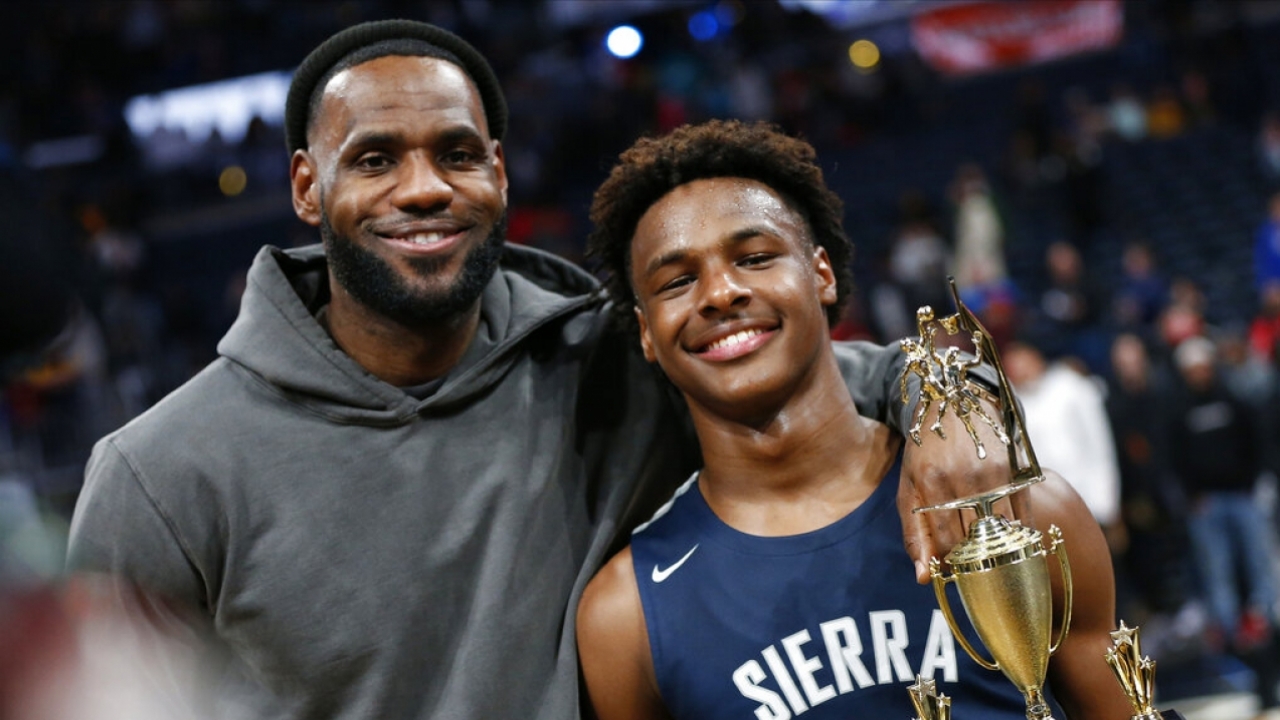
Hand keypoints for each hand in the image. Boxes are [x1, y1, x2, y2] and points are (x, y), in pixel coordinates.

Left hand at [897, 395, 1031, 582]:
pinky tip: (1013, 544)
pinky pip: (1024, 516)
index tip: (952, 572)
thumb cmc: (925, 450)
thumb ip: (913, 533)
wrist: (955, 399)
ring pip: (1003, 532)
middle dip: (974, 562)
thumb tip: (923, 579)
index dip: (950, 564)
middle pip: (975, 541)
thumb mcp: (908, 486)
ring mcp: (994, 474)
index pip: (945, 543)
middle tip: (974, 570)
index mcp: (931, 484)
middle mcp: (964, 479)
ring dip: (999, 553)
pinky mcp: (1017, 469)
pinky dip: (1020, 536)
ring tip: (991, 560)